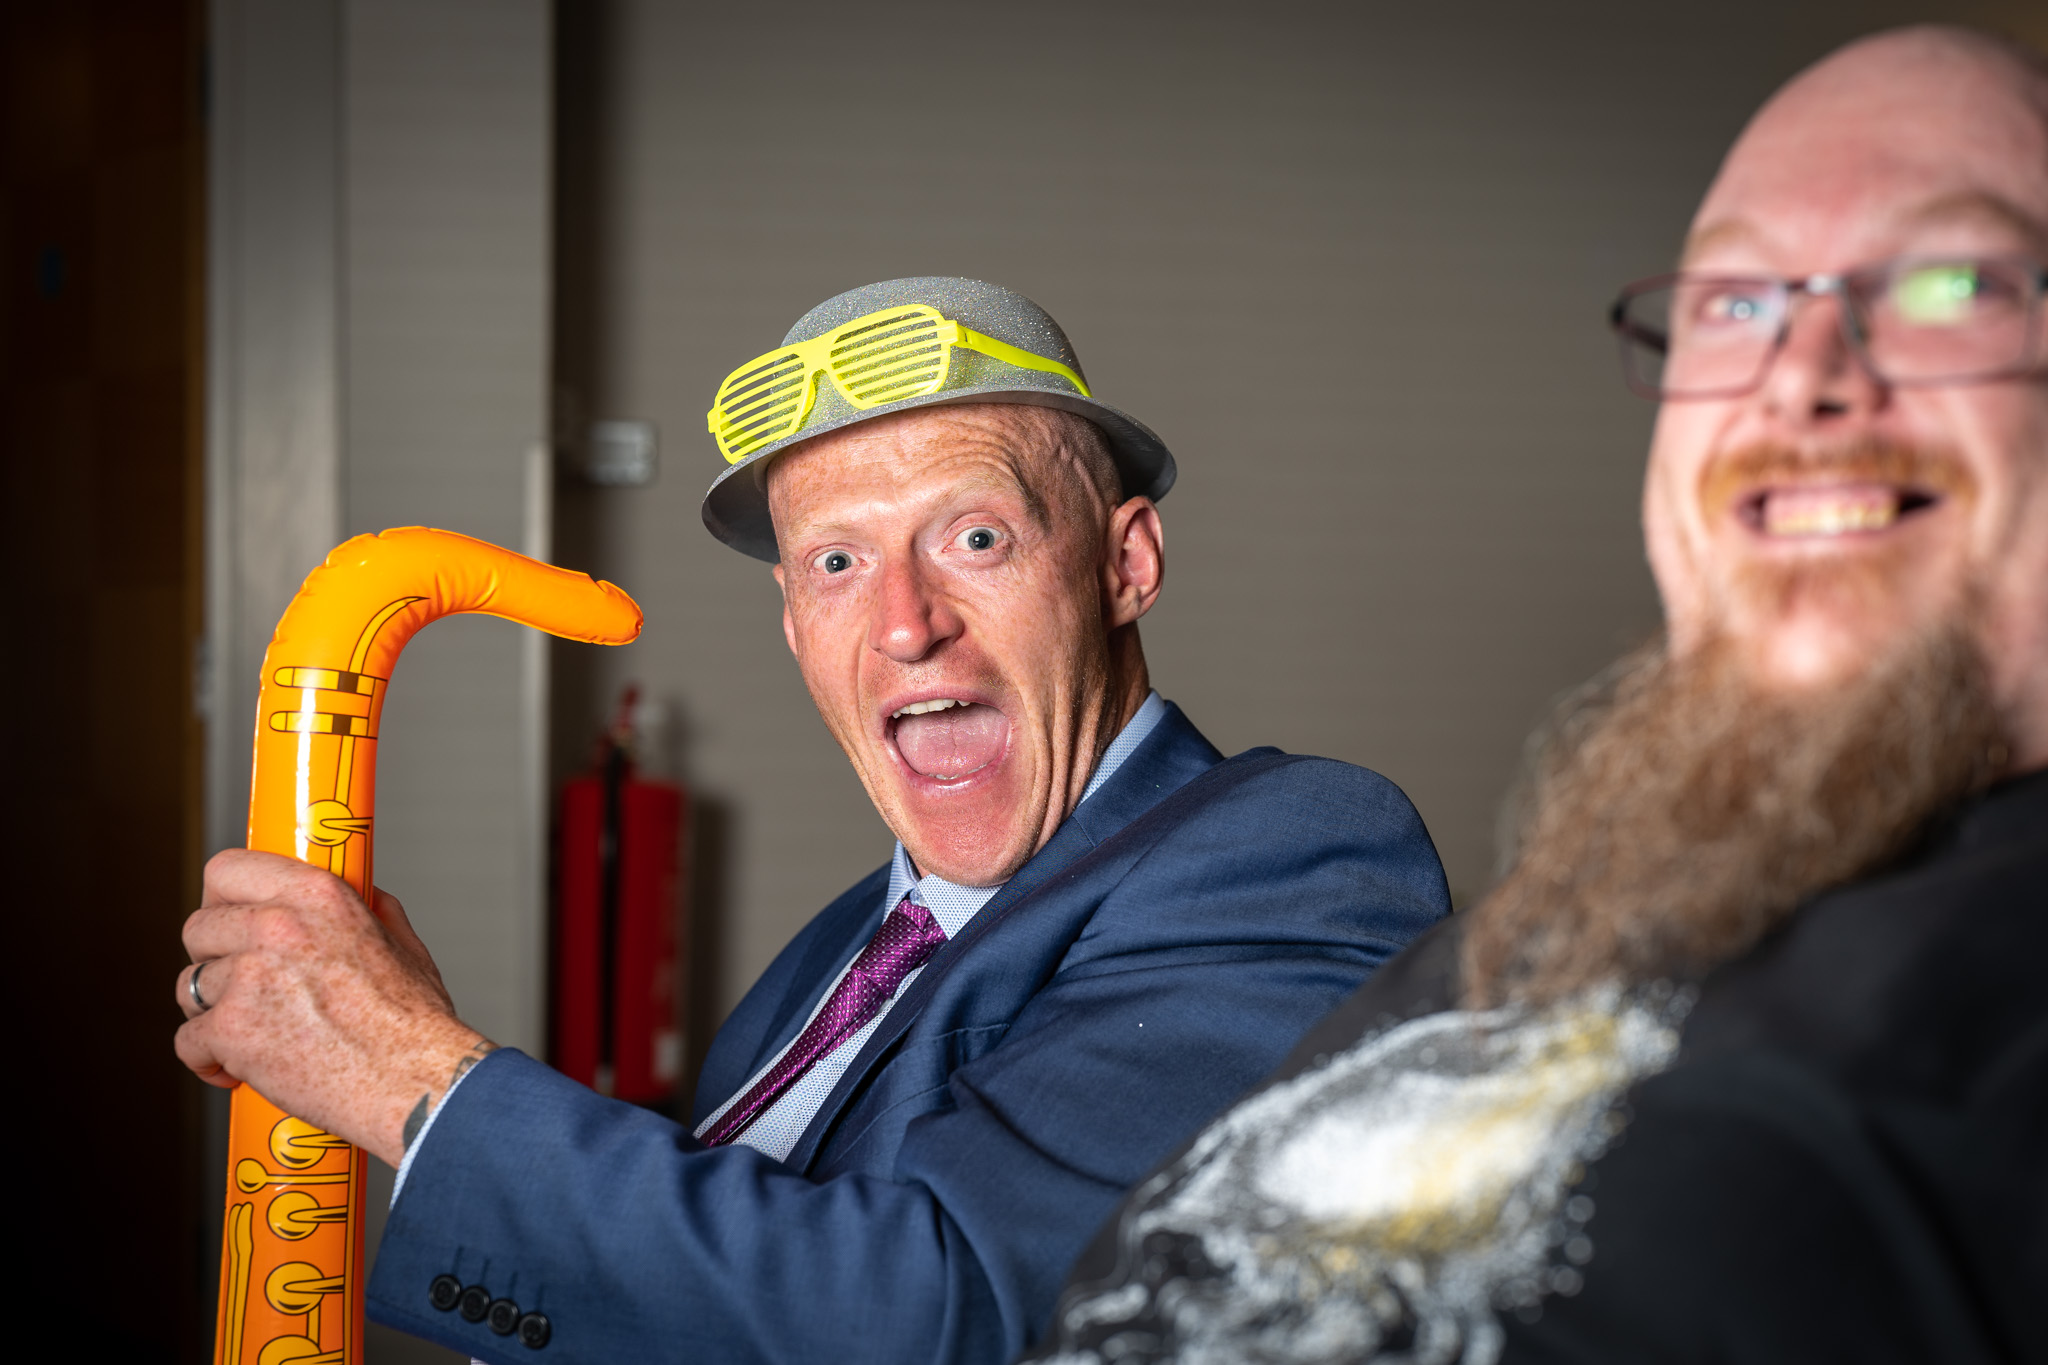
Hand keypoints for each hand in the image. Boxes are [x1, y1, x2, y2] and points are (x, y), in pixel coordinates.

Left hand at [175, 849, 494, 1165]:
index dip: (221, 896)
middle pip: (198, 927)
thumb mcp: (403, 945)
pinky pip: (188, 1041)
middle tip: (239, 982)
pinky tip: (239, 1068)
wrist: (413, 1080)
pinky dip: (209, 1060)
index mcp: (317, 894)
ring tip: (247, 1029)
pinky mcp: (230, 1029)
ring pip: (189, 985)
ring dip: (211, 1009)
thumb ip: (373, 911)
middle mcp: (277, 925)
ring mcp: (248, 977)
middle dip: (213, 958)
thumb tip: (364, 896)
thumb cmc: (413, 1024)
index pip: (229, 868)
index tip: (227, 913)